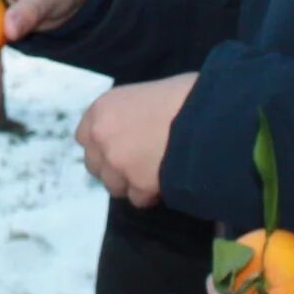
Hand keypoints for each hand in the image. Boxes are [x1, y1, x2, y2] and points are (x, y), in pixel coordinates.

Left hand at [76, 72, 194, 209]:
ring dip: (132, 183)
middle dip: (114, 167)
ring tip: (157, 172)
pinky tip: (168, 179)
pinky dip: (152, 194)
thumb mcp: (149, 95)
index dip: (103, 144)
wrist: (208, 115)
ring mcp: (117, 163)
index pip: (85, 137)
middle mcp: (102, 136)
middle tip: (139, 163)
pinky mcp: (137, 184)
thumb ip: (131, 115)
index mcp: (103, 109)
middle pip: (95, 165)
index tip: (120, 146)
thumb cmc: (186, 95)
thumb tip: (138, 129)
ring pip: (115, 186)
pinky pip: (139, 198)